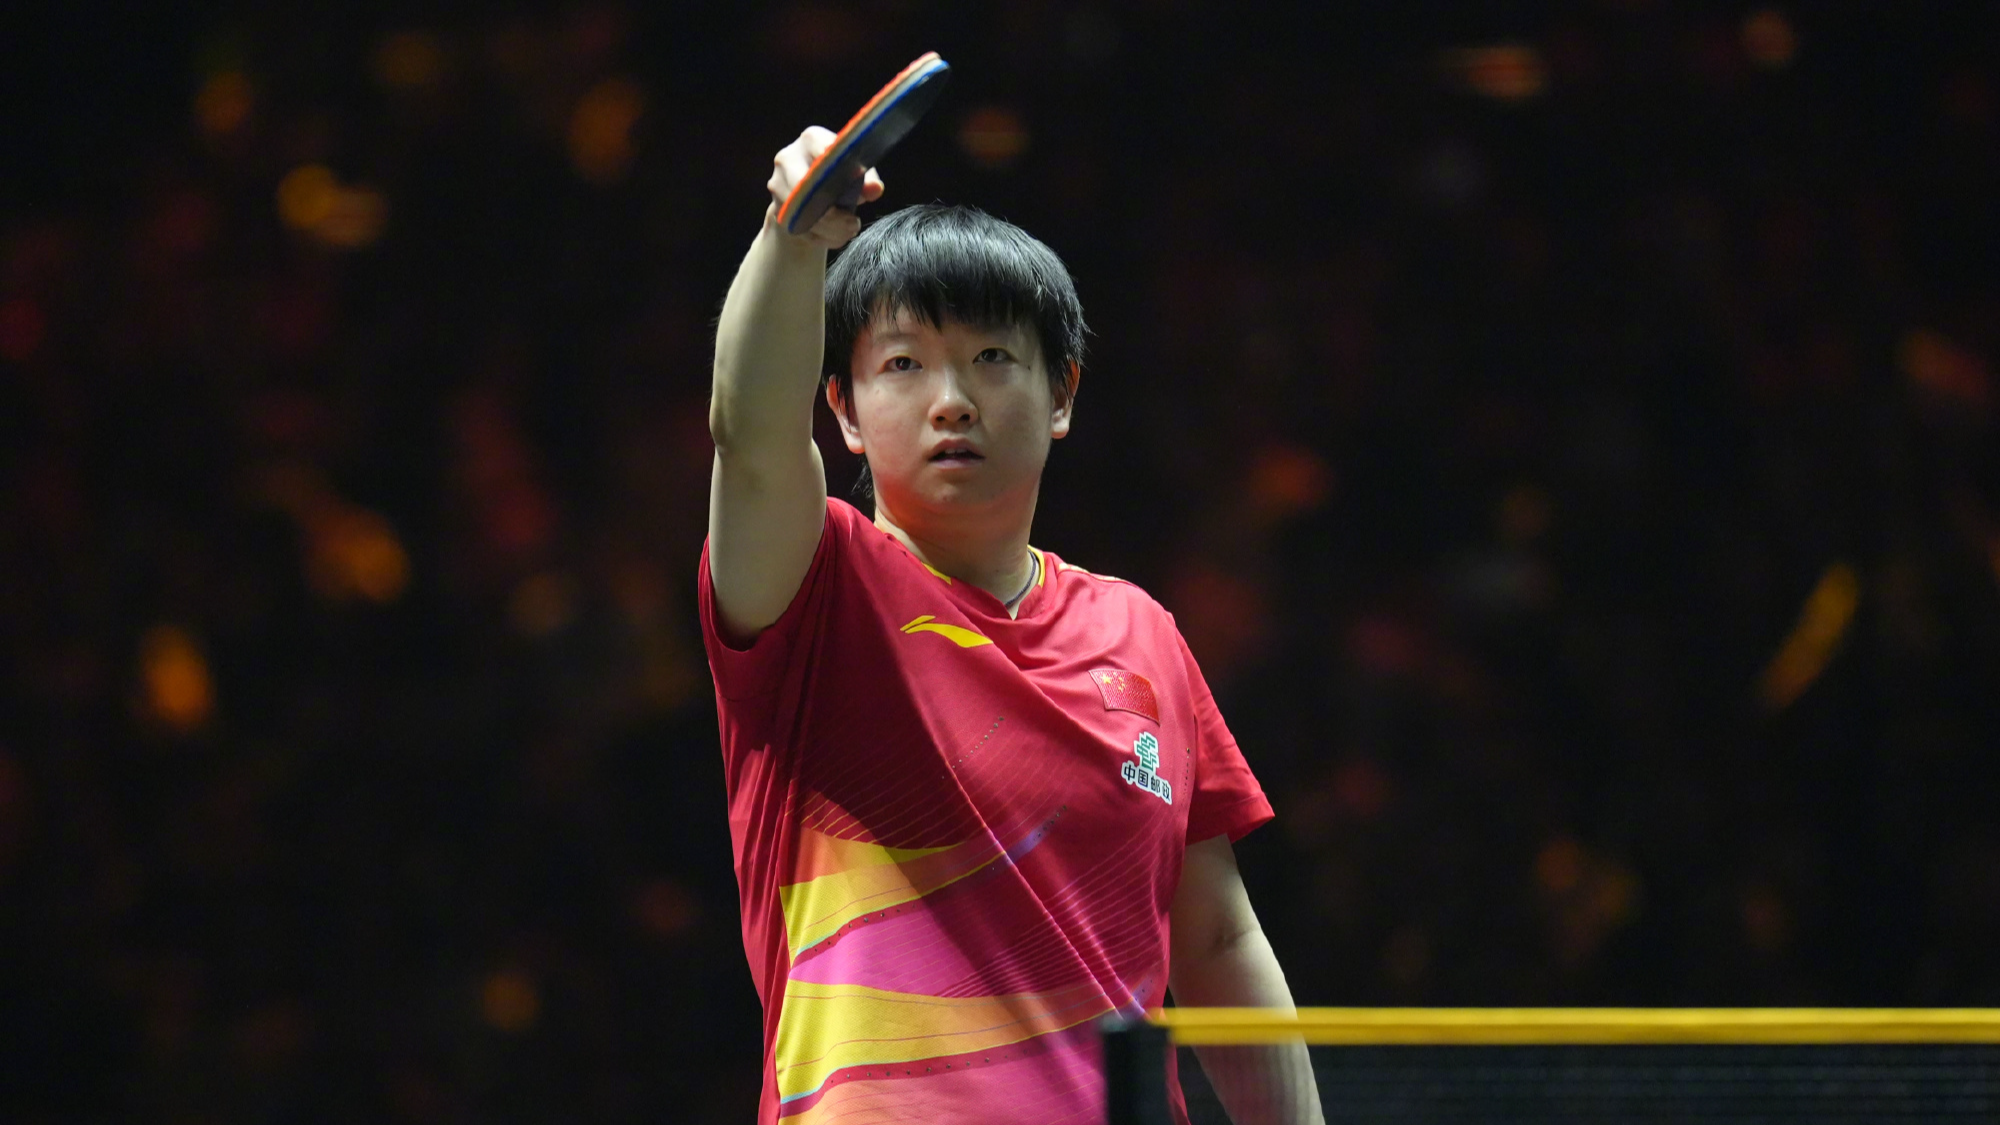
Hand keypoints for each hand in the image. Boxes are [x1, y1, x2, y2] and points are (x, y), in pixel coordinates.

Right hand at [766, 126, 885, 249]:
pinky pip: (800, 230)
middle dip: (832, 214)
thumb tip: (875, 189)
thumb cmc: (838, 178)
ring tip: (849, 230)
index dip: (839, 174)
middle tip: (853, 224)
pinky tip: (835, 236)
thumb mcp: (856, 174)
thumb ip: (867, 179)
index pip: (822, 152)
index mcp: (811, 139)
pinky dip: (822, 237)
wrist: (810, 196)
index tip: (857, 193)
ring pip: (802, 214)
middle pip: (806, 189)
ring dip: (830, 229)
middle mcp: (788, 158)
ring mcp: (777, 184)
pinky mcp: (777, 210)